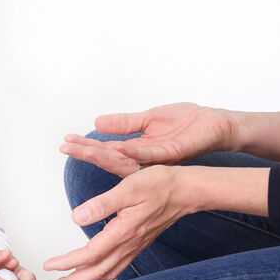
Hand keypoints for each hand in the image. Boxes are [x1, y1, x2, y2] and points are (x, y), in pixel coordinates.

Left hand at [43, 166, 185, 279]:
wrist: (186, 191)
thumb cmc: (159, 185)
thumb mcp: (128, 188)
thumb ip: (101, 204)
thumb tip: (76, 218)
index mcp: (123, 232)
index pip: (90, 255)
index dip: (67, 263)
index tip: (49, 266)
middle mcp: (129, 244)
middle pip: (95, 272)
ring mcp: (134, 247)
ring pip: (106, 273)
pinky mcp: (138, 244)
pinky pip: (116, 268)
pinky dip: (101, 275)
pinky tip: (93, 273)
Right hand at [60, 104, 235, 174]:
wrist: (215, 124)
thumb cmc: (187, 121)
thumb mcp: (149, 118)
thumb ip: (125, 123)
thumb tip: (98, 122)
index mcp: (139, 150)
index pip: (107, 150)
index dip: (87, 146)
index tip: (66, 141)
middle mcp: (145, 159)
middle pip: (110, 159)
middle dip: (87, 153)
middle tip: (65, 146)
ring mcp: (157, 159)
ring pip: (125, 160)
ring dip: (102, 154)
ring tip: (82, 148)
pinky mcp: (171, 155)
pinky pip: (148, 155)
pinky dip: (131, 152)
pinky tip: (115, 147)